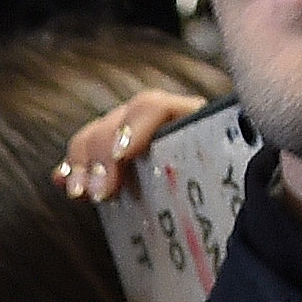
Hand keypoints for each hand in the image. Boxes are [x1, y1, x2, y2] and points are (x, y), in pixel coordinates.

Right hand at [50, 86, 217, 203]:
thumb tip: (240, 181)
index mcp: (188, 117)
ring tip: (80, 194)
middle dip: (101, 157)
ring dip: (81, 164)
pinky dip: (71, 168)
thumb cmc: (233, 182)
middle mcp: (156, 121)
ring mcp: (132, 135)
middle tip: (101, 193)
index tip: (122, 156)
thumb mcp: (233, 170)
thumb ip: (228, 168)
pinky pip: (85, 155)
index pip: (151, 107)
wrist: (231, 188)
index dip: (132, 127)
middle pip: (115, 122)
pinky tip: (61, 181)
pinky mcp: (116, 157)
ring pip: (95, 135)